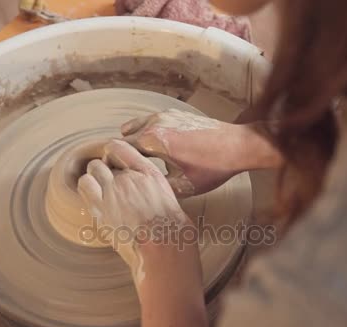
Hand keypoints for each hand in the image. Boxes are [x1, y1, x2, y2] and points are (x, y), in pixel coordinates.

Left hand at [78, 140, 208, 326]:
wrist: (162, 248)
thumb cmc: (173, 234)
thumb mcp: (171, 205)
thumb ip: (156, 195)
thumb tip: (152, 202)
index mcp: (150, 174)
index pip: (122, 148)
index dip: (115, 155)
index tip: (116, 165)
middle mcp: (130, 176)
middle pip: (107, 161)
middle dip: (106, 170)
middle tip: (110, 187)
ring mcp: (113, 189)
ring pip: (93, 168)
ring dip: (94, 177)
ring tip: (100, 192)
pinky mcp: (100, 206)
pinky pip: (84, 184)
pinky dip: (86, 188)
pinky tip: (94, 200)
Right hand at [122, 109, 281, 196]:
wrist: (239, 145)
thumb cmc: (213, 167)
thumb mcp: (183, 187)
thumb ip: (156, 188)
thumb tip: (137, 192)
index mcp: (154, 140)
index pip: (118, 149)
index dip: (110, 163)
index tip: (108, 174)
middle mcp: (155, 122)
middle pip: (124, 137)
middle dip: (119, 153)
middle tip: (119, 170)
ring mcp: (165, 115)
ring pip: (136, 127)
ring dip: (132, 142)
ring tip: (135, 161)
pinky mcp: (175, 113)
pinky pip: (150, 122)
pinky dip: (144, 133)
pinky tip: (152, 150)